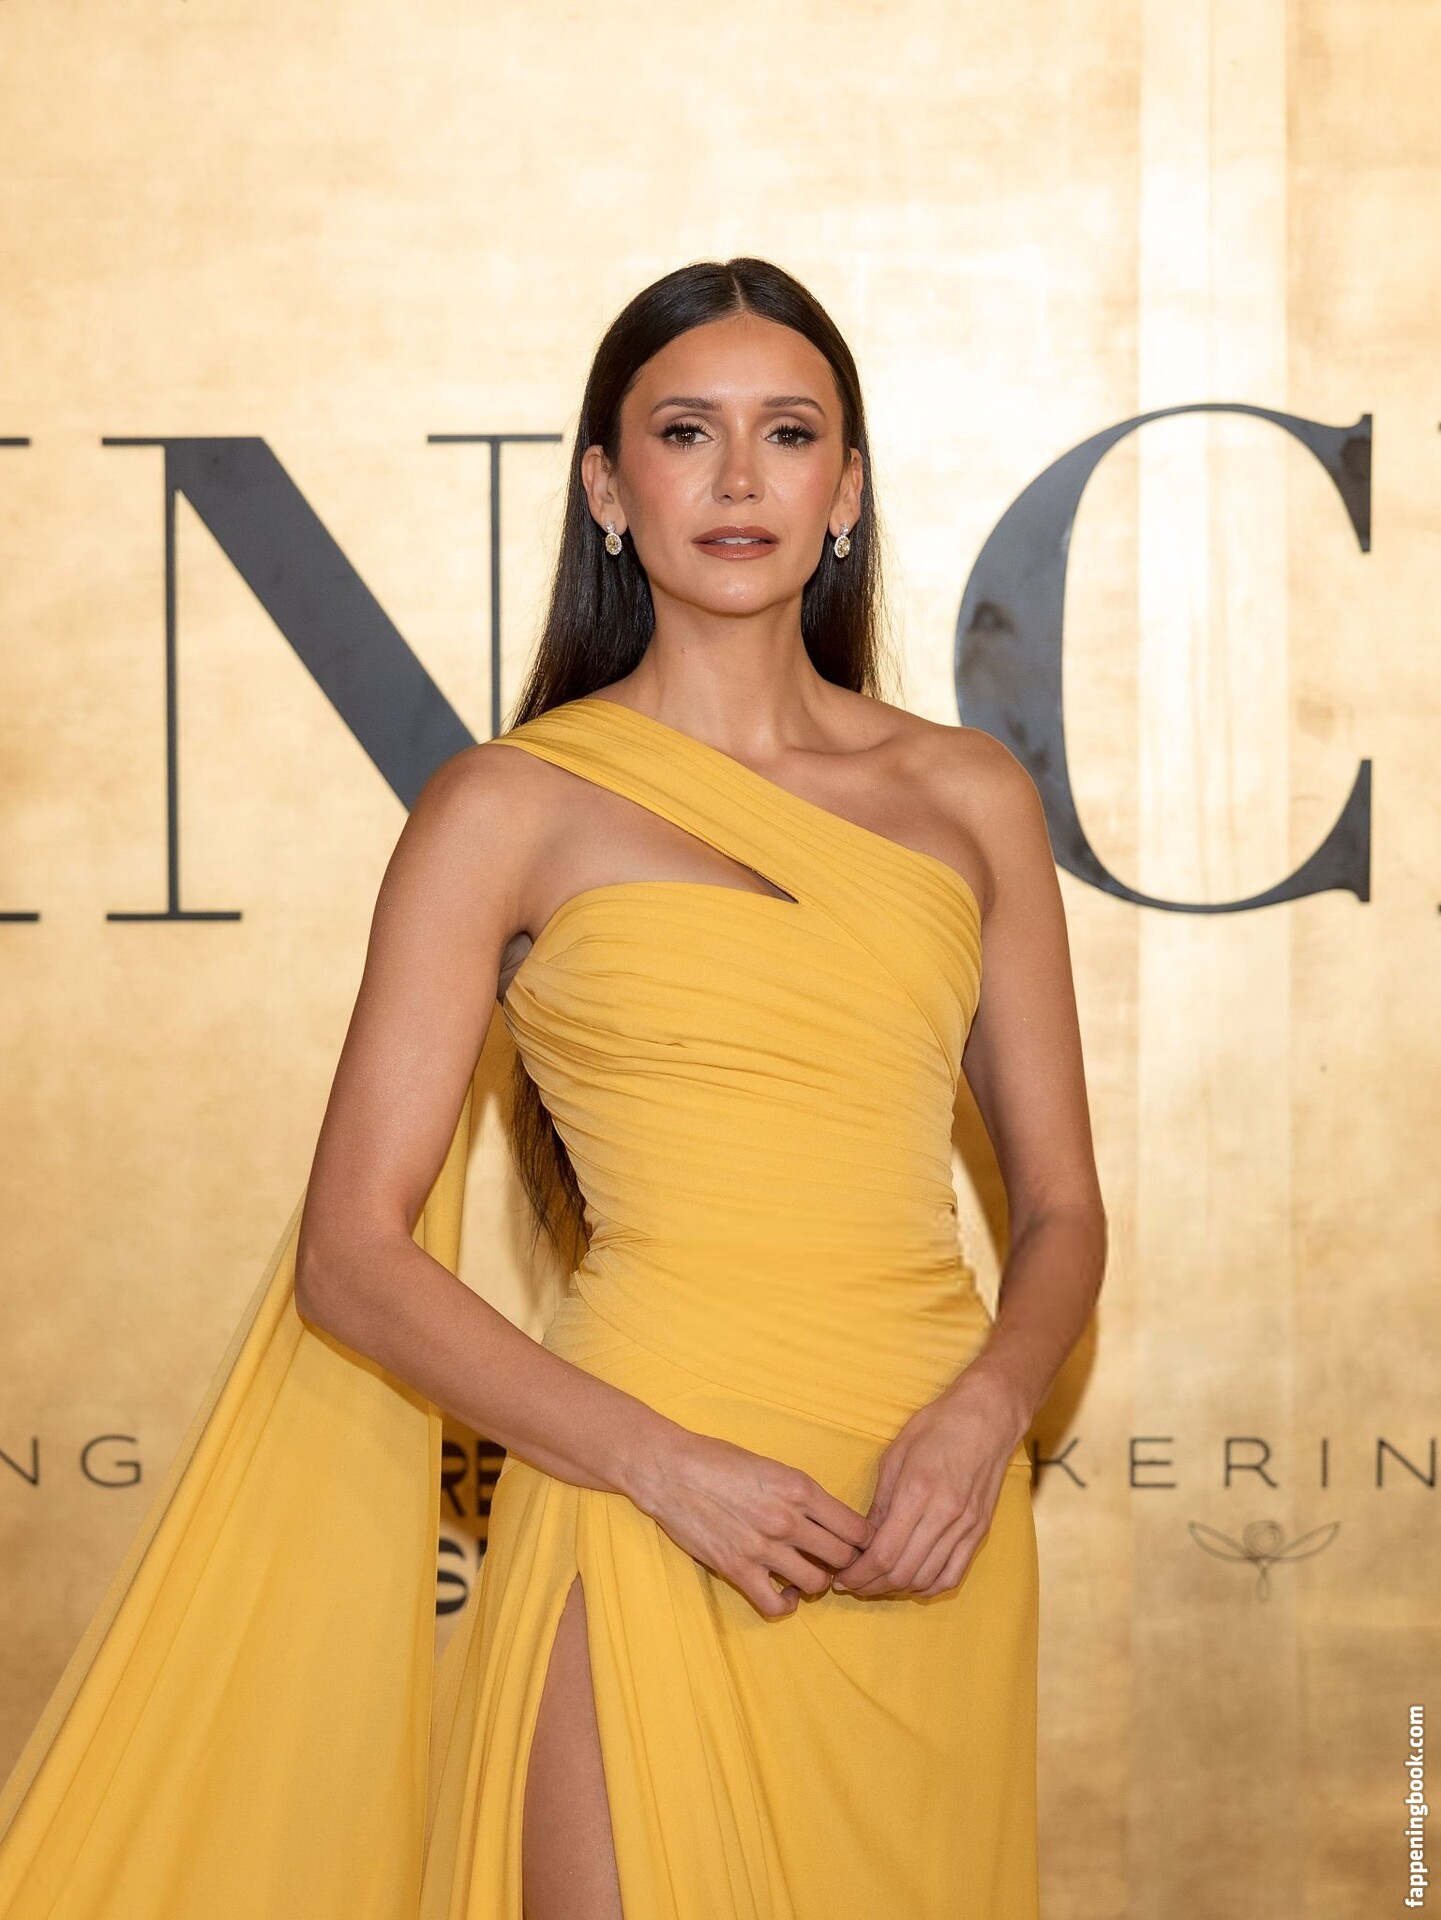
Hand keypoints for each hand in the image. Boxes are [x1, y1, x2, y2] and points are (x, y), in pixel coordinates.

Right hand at [630, 1426, 875, 1618]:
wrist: (670, 1470)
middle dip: (844, 1562)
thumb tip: (827, 1519)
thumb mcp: (771, 1465)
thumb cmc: (718, 1460)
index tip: (856, 1543)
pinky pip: (776, 1604)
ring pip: (817, 1583)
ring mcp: (763, 1547)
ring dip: (817, 1582)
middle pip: (842, 1557)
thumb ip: (801, 1493)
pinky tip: (786, 1593)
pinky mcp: (737, 1569)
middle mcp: (787, 1519)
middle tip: (835, 1562)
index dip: (862, 1540)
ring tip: (808, 1574)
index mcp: (799, 1488)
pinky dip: (787, 1604)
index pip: (855, 1527)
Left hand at [832, 1369, 1026, 1600]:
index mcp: (918, 1491)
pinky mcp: (980, 1531)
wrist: (988, 1417)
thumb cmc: (937, 1427)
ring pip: (927, 1579)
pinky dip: (929, 1586)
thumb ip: (880, 1501)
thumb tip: (863, 1539)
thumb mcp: (895, 1454)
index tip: (841, 1578)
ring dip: (897, 1589)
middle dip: (872, 1586)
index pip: (884, 1553)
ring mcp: (966, 1526)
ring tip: (877, 1582)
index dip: (859, 1574)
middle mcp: (944, 1514)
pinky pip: (953, 1574)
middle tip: (853, 1584)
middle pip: (903, 1572)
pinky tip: (912, 1581)